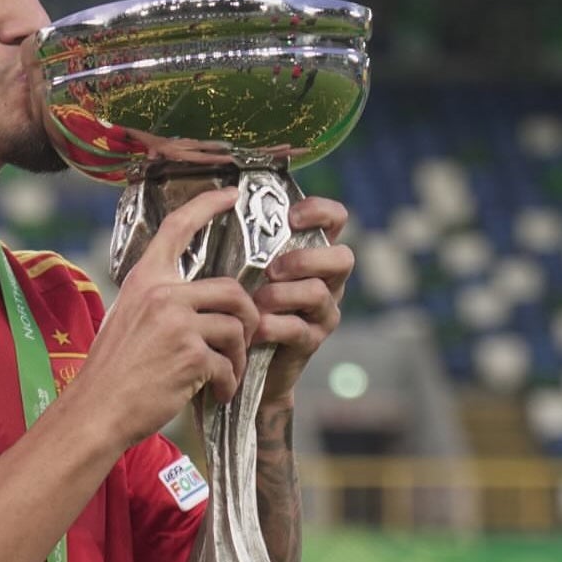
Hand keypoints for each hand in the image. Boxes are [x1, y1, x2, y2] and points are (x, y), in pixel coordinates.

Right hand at [75, 187, 260, 449]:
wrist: (97, 410)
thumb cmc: (112, 374)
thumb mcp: (127, 320)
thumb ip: (159, 304)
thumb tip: (199, 307)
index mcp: (144, 280)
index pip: (177, 228)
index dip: (207, 205)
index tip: (231, 194)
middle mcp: (161, 294)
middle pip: (232, 289)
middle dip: (248, 318)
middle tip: (243, 341)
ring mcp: (177, 323)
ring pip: (236, 327)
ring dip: (238, 356)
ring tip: (225, 376)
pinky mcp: (191, 354)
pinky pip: (228, 363)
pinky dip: (227, 383)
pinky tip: (215, 394)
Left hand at [255, 196, 352, 406]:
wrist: (246, 363)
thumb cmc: (242, 303)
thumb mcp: (244, 266)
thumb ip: (244, 239)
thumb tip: (218, 198)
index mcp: (314, 253)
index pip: (336, 219)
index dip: (320, 212)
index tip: (290, 217)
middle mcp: (327, 281)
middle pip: (342, 258)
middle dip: (306, 259)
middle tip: (272, 269)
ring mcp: (322, 313)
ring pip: (319, 293)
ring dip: (283, 294)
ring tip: (256, 301)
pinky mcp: (310, 343)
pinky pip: (298, 329)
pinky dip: (273, 326)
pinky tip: (254, 328)